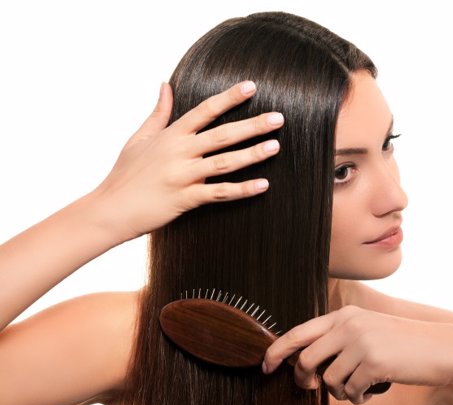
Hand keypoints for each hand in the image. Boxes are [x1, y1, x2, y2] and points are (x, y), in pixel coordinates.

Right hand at [91, 81, 283, 240]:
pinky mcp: (185, 199)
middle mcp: (179, 152)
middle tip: (278, 118)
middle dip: (252, 125)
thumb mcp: (139, 138)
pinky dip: (242, 190)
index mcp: (170, 135)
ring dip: (252, 154)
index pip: (204, 110)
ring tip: (275, 146)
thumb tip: (165, 85)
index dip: (228, 97)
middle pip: (222, 135)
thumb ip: (158, 113)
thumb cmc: (125, 174)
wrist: (110, 209)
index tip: (251, 86)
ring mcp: (183, 176)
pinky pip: (219, 193)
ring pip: (224, 163)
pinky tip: (263, 185)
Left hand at [262, 305, 452, 404]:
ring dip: (340, 392)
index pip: (299, 332)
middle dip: (304, 380)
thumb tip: (306, 364)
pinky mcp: (373, 363)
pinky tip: (372, 391)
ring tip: (358, 387)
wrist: (442, 347)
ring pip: (328, 381)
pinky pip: (350, 391)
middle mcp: (349, 325)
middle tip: (313, 387)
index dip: (277, 350)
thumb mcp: (370, 329)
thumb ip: (340, 338)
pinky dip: (358, 398)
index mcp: (346, 315)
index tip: (266, 365)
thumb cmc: (404, 344)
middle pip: (306, 360)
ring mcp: (361, 343)